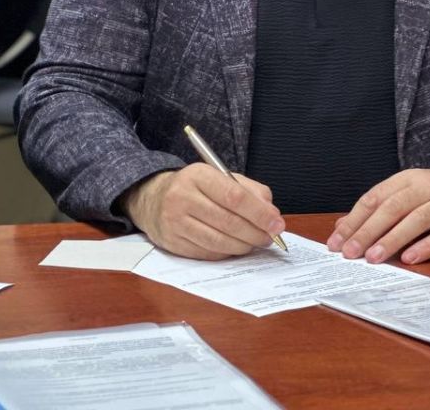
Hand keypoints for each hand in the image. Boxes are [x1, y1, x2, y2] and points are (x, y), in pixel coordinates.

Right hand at [122, 164, 285, 259]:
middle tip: (270, 237)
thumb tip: (271, 214)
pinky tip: (234, 246)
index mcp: (197, 175)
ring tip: (255, 243)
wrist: (152, 198)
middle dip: (256, 233)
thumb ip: (249, 191)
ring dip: (244, 246)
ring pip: (219, 241)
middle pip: (229, 222)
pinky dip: (227, 253)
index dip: (259, 213)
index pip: (234, 196)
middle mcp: (182, 197)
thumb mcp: (219, 177)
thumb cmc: (194, 188)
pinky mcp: (172, 242)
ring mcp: (175, 222)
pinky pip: (208, 253)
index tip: (277, 223)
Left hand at [327, 168, 429, 264]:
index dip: (354, 220)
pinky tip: (410, 258)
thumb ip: (379, 209)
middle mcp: (426, 187)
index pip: (374, 198)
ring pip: (417, 219)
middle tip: (350, 252)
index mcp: (407, 180)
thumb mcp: (408, 195)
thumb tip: (343, 227)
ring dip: (392, 239)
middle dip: (368, 231)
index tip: (337, 241)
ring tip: (374, 257)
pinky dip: (427, 246)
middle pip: (392, 208)